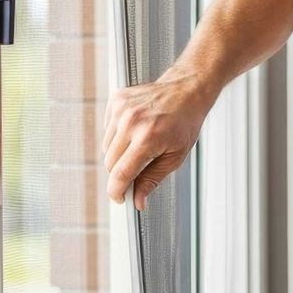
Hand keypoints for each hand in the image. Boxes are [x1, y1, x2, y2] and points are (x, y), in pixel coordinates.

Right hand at [102, 69, 214, 209]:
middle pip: (110, 162)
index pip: (121, 172)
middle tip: (136, 170)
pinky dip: (118, 135)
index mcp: (148, 138)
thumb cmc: (184, 124)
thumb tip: (138, 201)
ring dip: (119, 153)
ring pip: (106, 147)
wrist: (186, 91)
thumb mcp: (175, 157)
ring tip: (141, 144)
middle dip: (121, 173)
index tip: (119, 198)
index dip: (116, 190)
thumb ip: (152, 179)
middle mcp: (132, 122)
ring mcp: (122, 109)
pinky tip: (135, 129)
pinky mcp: (117, 100)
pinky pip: (108, 129)